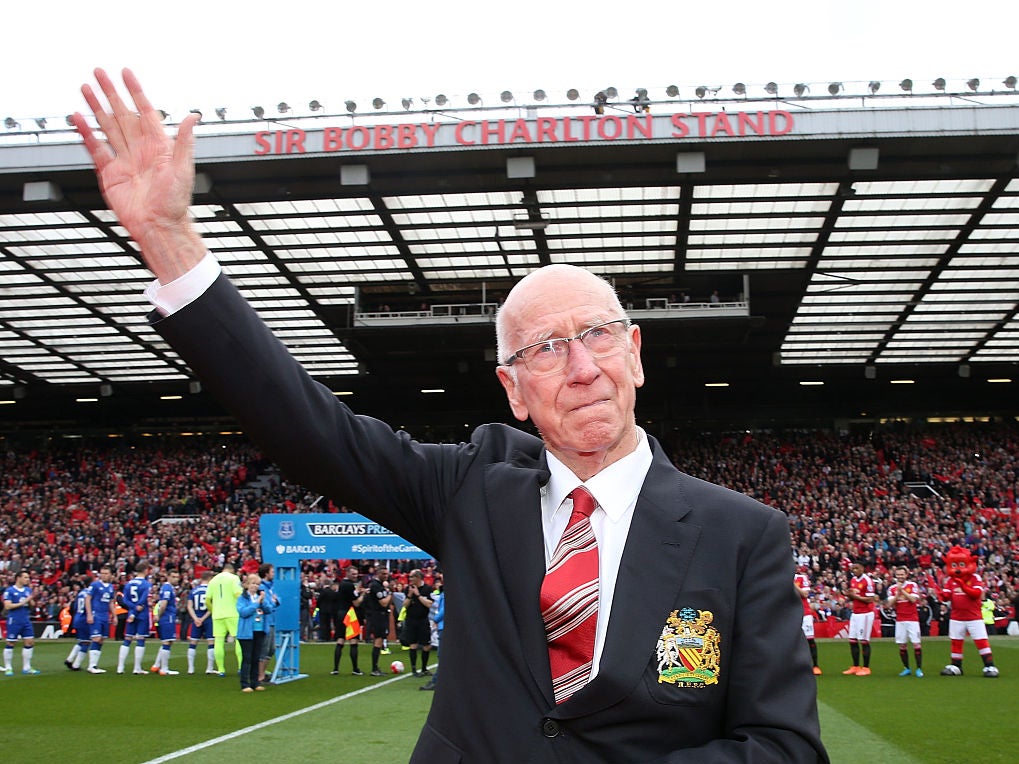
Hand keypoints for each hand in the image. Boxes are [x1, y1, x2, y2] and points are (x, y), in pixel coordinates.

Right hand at [72, 68, 204, 282]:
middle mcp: (140, 150)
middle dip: (111, 93)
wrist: (158, 227)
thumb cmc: (175, 203)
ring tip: (86, 88)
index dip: (135, 92)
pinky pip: (96, 148)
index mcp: (158, 146)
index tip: (126, 73)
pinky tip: (78, 118)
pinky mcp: (110, 173)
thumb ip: (184, 141)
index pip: (145, 111)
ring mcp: (124, 160)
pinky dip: (87, 133)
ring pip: (108, 126)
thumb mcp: (182, 169)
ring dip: (97, 107)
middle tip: (98, 72)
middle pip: (122, 114)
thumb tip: (193, 116)